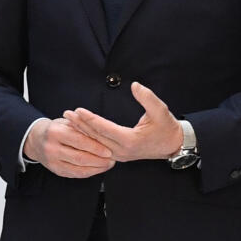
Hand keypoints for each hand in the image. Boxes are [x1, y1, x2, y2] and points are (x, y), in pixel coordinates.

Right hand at [25, 116, 113, 178]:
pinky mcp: (55, 170)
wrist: (35, 140)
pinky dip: (88, 173)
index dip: (95, 147)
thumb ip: (81, 128)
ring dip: (96, 168)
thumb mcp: (65, 122)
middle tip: (112, 160)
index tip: (109, 150)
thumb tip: (102, 136)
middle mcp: (51, 148)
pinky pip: (75, 174)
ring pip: (78, 168)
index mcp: (55, 133)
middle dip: (98, 160)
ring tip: (108, 165)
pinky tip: (98, 169)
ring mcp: (52, 161)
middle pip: (80, 157)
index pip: (79, 141)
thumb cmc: (55, 129)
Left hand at [62, 82, 184, 162]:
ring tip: (68, 121)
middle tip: (66, 114)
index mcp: (130, 140)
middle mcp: (122, 150)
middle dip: (80, 125)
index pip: (104, 129)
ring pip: (95, 143)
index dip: (90, 119)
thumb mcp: (161, 111)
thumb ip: (148, 98)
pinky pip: (99, 146)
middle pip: (95, 137)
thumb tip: (135, 85)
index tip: (78, 110)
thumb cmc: (167, 128)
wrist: (173, 145)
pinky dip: (88, 138)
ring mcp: (119, 155)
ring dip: (81, 131)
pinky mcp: (118, 155)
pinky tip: (79, 130)